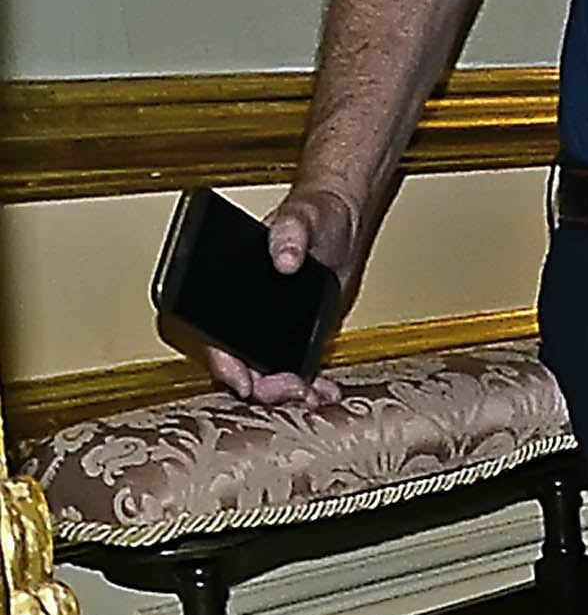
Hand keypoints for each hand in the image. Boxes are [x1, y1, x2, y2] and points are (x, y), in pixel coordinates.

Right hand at [232, 185, 364, 405]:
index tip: (244, 383)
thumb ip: (289, 233)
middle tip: (291, 393)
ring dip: (288, 394)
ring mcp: (277, 329)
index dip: (227, 367)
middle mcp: (250, 318)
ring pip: (272, 374)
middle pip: (247, 366)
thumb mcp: (301, 218)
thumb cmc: (312, 213)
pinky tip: (326, 394)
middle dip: (265, 388)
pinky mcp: (302, 333)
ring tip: (314, 401)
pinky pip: (299, 367)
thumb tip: (284, 257)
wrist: (341, 218)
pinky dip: (310, 385)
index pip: (219, 340)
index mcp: (233, 295)